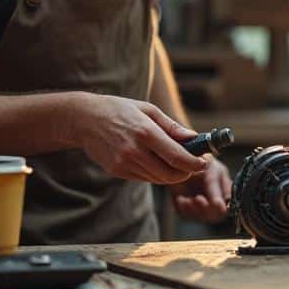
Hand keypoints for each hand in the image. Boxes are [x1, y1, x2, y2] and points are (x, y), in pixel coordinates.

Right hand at [72, 94, 206, 183]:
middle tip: (195, 165)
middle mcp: (134, 151)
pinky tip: (157, 161)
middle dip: (187, 172)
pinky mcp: (117, 171)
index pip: (177, 157)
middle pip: (170, 174)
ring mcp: (124, 163)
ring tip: (177, 161)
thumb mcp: (148, 110)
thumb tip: (194, 138)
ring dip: (172, 174)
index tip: (205, 162)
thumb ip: (172, 127)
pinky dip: (156, 174)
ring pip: (158, 179)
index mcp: (145, 132)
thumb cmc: (119, 110)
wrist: (84, 119)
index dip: (195, 164)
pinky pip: (145, 178)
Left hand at [168, 157, 231, 223]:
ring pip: (200, 217)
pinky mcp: (187, 208)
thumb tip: (221, 206)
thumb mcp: (212, 172)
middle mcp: (215, 201)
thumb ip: (215, 189)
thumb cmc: (202, 163)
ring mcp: (201, 206)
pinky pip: (186, 215)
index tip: (215, 204)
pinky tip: (181, 199)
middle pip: (215, 216)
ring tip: (187, 199)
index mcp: (225, 192)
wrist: (181, 160)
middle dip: (206, 210)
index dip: (221, 208)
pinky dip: (183, 208)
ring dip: (193, 209)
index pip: (227, 207)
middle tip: (198, 199)